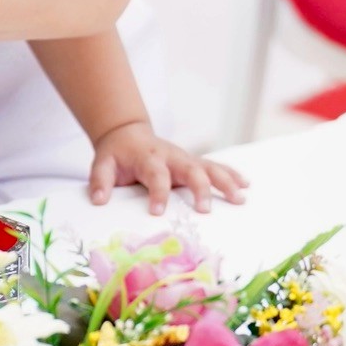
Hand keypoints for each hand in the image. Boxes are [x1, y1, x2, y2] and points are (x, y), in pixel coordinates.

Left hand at [87, 121, 248, 213]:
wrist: (127, 134)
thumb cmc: (117, 154)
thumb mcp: (102, 163)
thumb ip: (101, 180)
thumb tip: (98, 200)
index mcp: (149, 158)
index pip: (155, 175)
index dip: (157, 193)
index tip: (156, 212)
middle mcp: (172, 157)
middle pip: (190, 169)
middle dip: (200, 189)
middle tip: (206, 210)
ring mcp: (185, 159)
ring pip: (209, 167)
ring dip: (225, 181)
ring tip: (239, 198)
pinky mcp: (193, 162)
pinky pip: (215, 167)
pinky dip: (231, 174)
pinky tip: (246, 185)